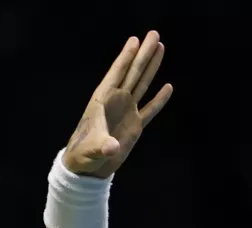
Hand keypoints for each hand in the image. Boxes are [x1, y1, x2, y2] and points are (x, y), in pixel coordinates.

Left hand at [63, 30, 173, 177]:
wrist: (87, 169)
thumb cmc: (83, 155)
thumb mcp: (91, 150)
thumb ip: (102, 146)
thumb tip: (112, 148)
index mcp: (103, 101)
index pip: (116, 74)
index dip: (125, 57)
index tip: (134, 39)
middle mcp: (116, 102)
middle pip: (133, 73)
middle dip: (143, 53)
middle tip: (154, 33)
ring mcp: (126, 112)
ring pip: (142, 84)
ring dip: (151, 67)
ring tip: (161, 47)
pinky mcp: (134, 126)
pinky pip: (150, 109)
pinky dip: (159, 99)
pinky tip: (168, 86)